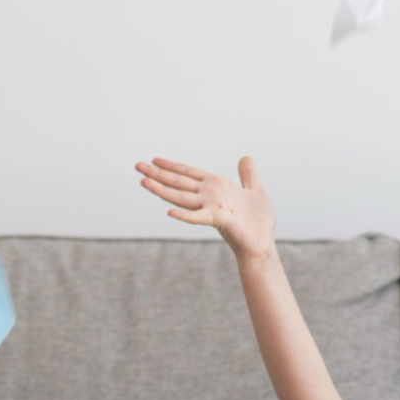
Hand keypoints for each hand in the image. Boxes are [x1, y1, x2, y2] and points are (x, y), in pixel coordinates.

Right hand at [136, 156, 275, 258]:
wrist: (262, 242)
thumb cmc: (258, 220)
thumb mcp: (254, 190)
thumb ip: (248, 175)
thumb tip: (245, 157)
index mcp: (215, 186)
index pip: (188, 173)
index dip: (172, 166)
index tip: (155, 159)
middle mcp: (208, 196)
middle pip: (178, 182)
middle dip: (158, 174)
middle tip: (137, 165)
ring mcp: (210, 207)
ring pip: (181, 197)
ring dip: (161, 189)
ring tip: (143, 181)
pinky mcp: (218, 219)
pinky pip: (198, 217)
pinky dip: (184, 215)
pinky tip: (169, 212)